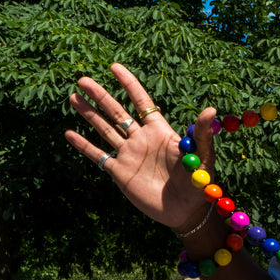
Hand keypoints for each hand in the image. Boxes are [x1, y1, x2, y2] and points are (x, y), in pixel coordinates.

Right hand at [66, 64, 216, 234]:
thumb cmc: (199, 183)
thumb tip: (211, 109)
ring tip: (73, 97)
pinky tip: (68, 133)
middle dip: (100, 96)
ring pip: (105, 129)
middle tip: (82, 80)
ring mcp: (129, 155)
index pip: (141, 102)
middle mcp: (141, 139)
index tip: (114, 66)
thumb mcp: (203, 157)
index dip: (129, 84)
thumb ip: (202, 134)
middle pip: (117, 112)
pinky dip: (84, 146)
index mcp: (159, 131)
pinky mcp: (120, 173)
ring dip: (89, 114)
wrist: (187, 212)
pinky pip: (99, 156)